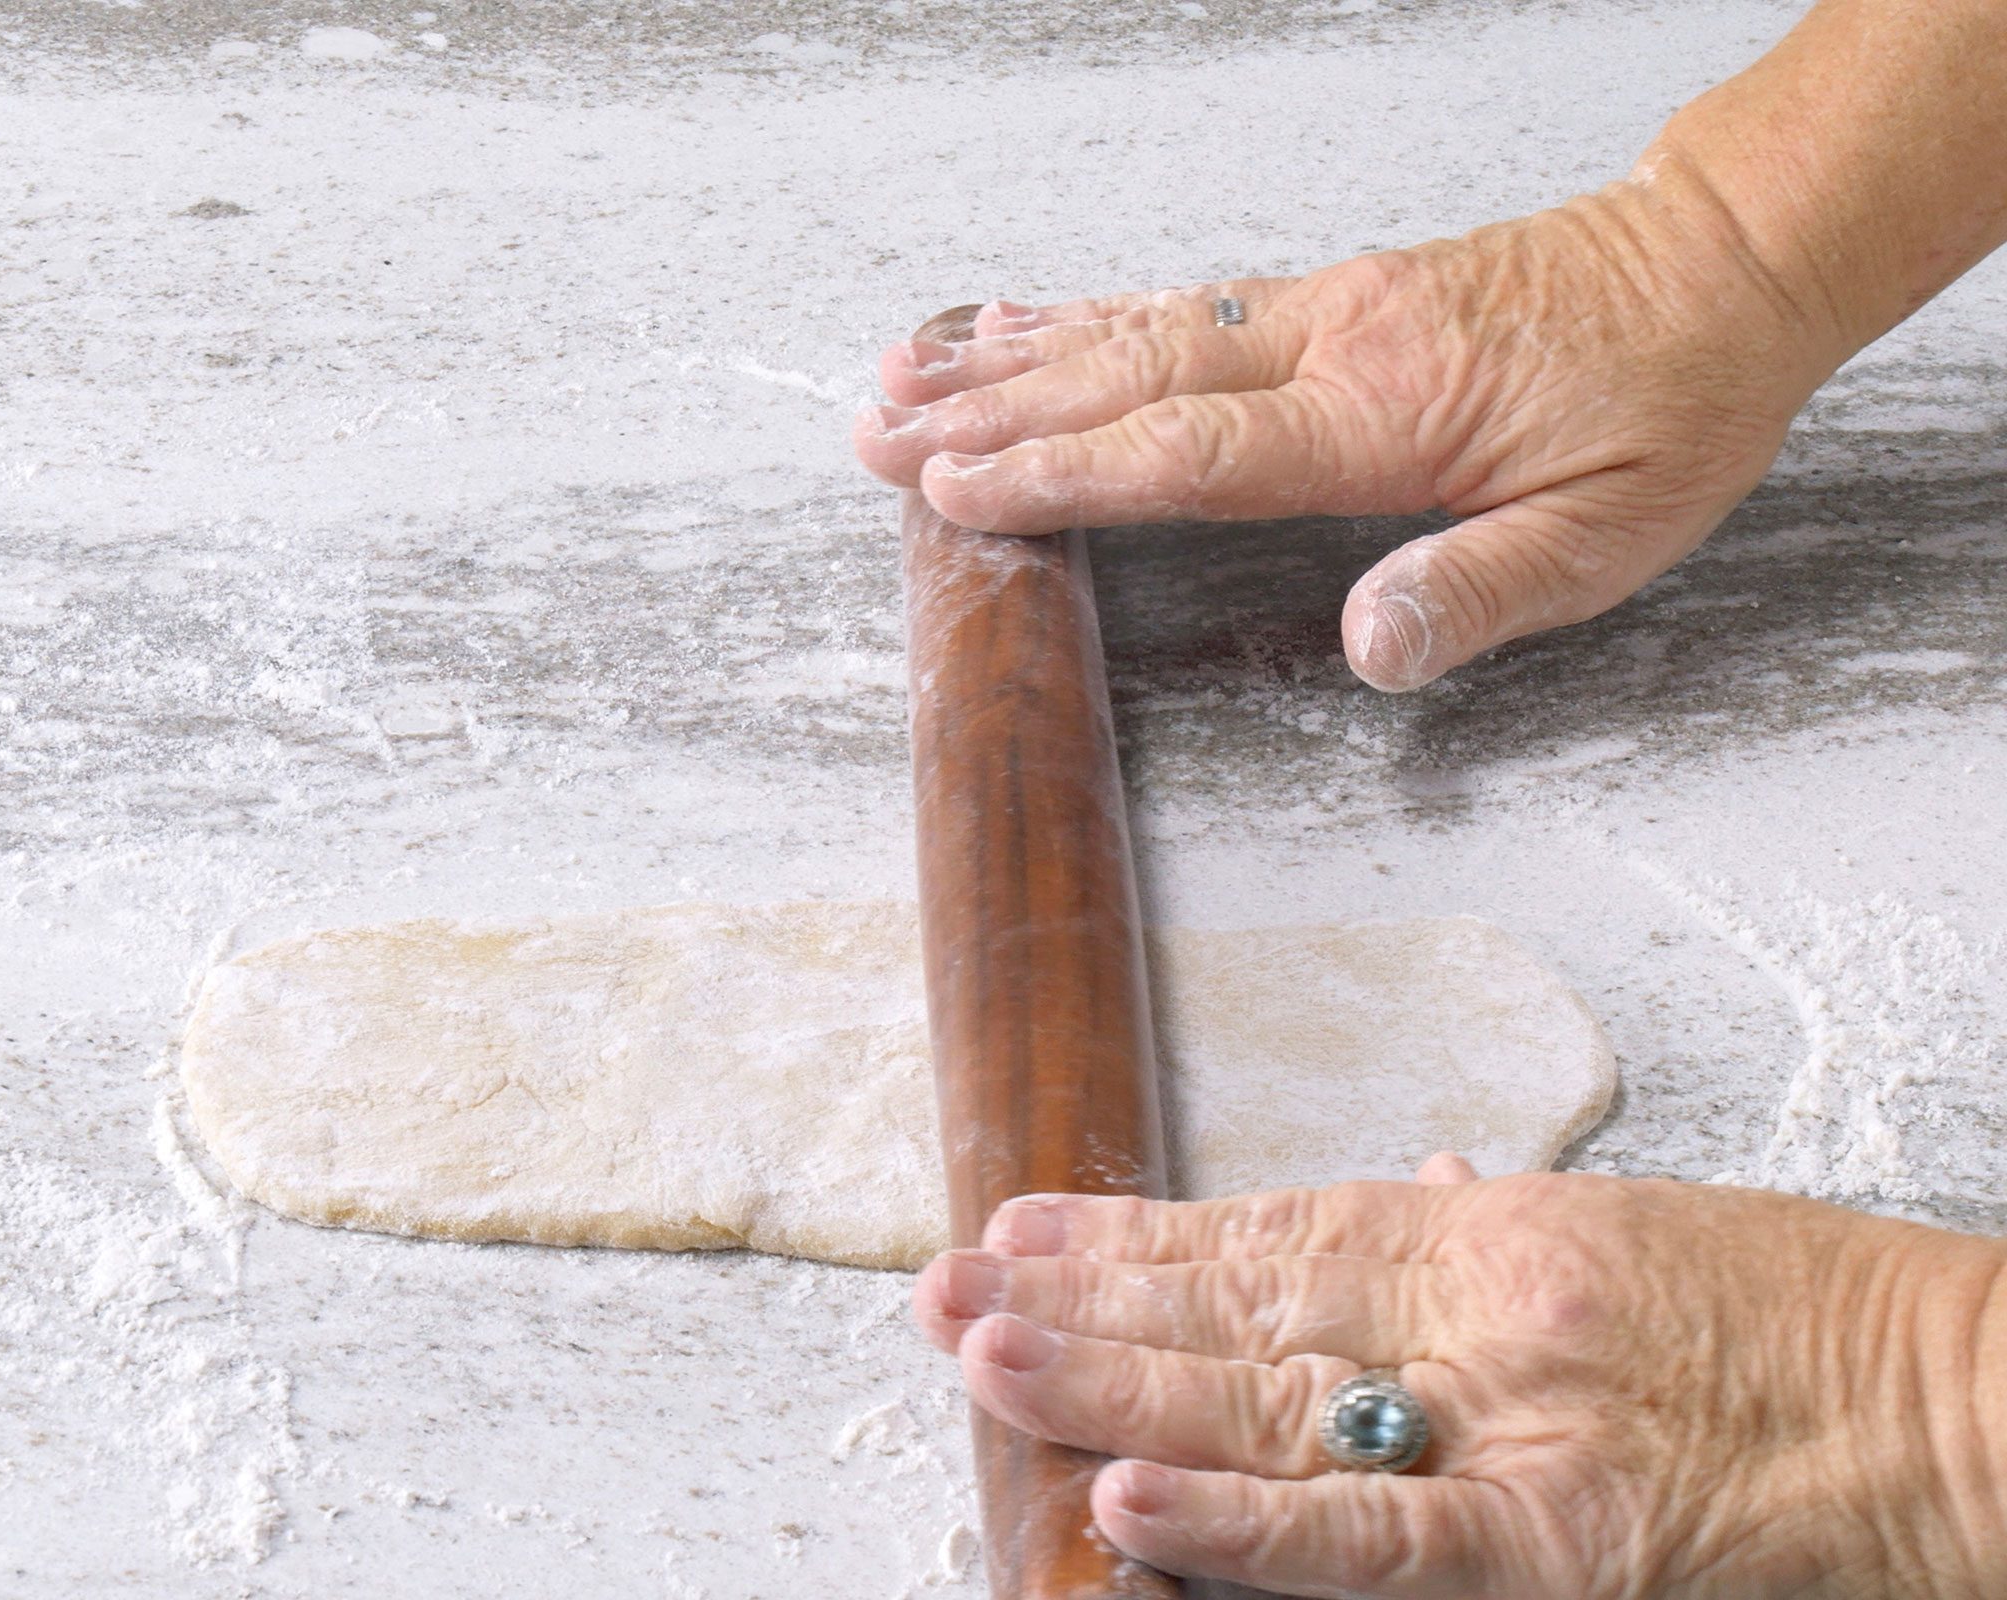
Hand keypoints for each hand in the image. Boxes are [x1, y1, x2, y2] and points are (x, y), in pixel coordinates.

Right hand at [853, 166, 1852, 690]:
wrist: (1723, 259)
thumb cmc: (1670, 403)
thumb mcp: (1613, 531)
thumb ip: (1480, 590)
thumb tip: (1364, 649)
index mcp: (1385, 410)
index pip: (1189, 447)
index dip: (1062, 470)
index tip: (954, 488)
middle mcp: (1330, 338)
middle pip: (1127, 377)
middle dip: (991, 413)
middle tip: (878, 438)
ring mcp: (1319, 301)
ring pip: (1136, 325)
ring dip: (1011, 358)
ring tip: (906, 376)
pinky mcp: (1324, 288)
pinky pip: (1176, 297)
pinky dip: (1081, 311)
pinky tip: (1020, 322)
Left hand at [911, 1157, 2006, 1597]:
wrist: (1974, 1398)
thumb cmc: (1816, 1323)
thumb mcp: (1636, 1235)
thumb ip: (1497, 1224)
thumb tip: (1409, 1176)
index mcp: (1490, 1233)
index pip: (1267, 1231)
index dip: (1133, 1235)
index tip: (1023, 1226)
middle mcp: (1475, 1308)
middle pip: (1239, 1311)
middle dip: (1082, 1306)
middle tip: (945, 1289)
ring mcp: (1512, 1417)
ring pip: (1269, 1403)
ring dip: (1112, 1380)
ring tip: (982, 1351)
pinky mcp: (1568, 1537)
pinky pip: (1375, 1539)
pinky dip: (1242, 1524)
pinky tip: (1125, 1498)